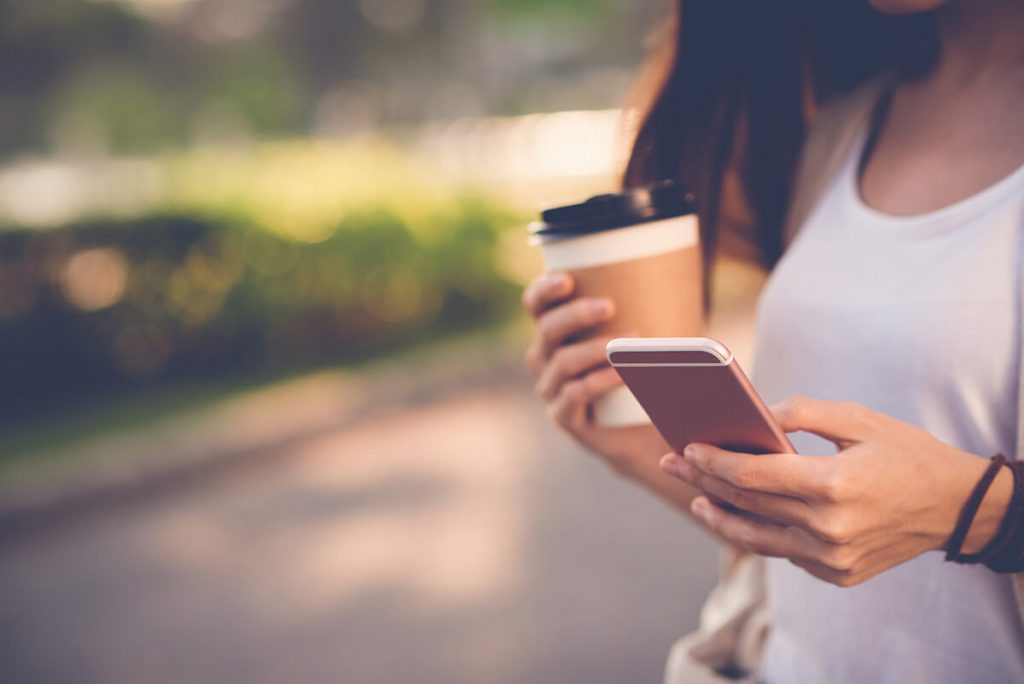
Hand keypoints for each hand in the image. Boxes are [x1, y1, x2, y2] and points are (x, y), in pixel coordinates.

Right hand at [522, 271, 668, 470]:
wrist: (645, 428)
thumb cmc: (645, 371)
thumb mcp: (647, 337)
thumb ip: (657, 314)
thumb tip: (686, 299)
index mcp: (556, 331)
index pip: (536, 305)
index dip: (544, 291)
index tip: (569, 280)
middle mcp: (545, 358)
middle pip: (547, 330)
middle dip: (576, 315)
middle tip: (609, 306)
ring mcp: (552, 389)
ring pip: (561, 362)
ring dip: (594, 349)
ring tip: (629, 343)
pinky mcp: (564, 417)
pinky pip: (574, 394)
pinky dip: (599, 381)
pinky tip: (621, 374)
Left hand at [660, 397, 1011, 586]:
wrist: (956, 507)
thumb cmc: (905, 452)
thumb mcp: (857, 419)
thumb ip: (801, 413)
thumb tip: (753, 413)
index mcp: (834, 484)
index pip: (752, 475)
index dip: (713, 461)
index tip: (687, 446)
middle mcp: (829, 528)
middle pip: (747, 504)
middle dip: (703, 480)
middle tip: (672, 462)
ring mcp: (833, 558)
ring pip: (758, 538)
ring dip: (720, 517)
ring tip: (695, 499)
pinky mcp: (838, 574)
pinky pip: (786, 552)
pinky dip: (761, 532)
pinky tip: (740, 515)